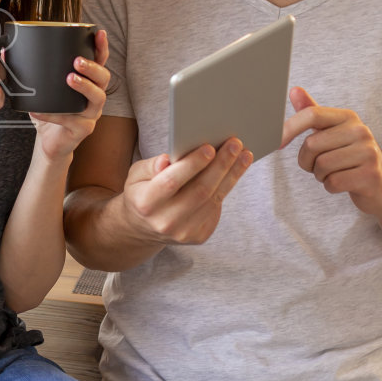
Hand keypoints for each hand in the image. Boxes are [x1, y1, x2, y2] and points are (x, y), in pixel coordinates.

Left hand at [31, 30, 111, 161]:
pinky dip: (53, 115)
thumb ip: (28, 69)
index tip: (99, 33)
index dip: (101, 47)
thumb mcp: (42, 87)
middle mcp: (95, 96)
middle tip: (77, 61)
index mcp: (88, 82)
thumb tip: (5, 49)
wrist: (48, 140)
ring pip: (97, 98)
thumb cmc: (48, 109)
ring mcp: (91, 114)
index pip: (100, 61)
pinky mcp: (82, 130)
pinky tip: (39, 111)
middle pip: (104, 78)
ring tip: (70, 78)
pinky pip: (71, 120)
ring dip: (84, 87)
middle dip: (93, 67)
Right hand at [120, 138, 251, 245]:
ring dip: (232, 174)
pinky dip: (227, 186)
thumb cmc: (141, 192)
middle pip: (200, 191)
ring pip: (214, 199)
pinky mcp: (199, 236)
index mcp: (145, 203)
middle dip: (221, 165)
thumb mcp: (136, 175)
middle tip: (235, 144)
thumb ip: (151, 166)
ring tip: (244, 154)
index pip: (172, 181)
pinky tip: (235, 170)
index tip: (210, 147)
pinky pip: (216, 207)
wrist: (143, 227)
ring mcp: (184, 232)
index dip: (192, 165)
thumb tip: (168, 159)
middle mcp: (165, 221)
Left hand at [280, 86, 381, 215]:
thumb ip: (313, 113)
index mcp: (348, 117)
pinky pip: (332, 182)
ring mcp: (368, 152)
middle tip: (319, 166)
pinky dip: (330, 186)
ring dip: (320, 175)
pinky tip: (343, 183)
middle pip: (311, 144)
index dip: (289, 129)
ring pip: (321, 166)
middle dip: (307, 161)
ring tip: (335, 173)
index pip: (311, 114)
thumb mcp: (333, 133)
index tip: (277, 144)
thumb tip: (294, 90)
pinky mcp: (370, 175)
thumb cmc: (351, 157)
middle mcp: (361, 131)